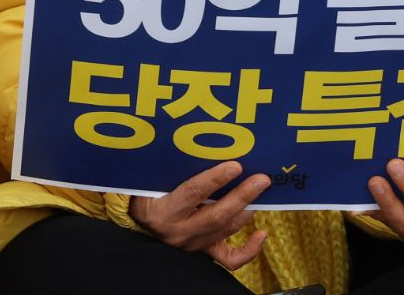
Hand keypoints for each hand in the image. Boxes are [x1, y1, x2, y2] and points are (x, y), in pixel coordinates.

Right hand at [130, 161, 270, 269]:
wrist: (140, 222)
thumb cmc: (147, 193)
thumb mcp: (150, 181)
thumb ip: (171, 168)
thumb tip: (197, 145)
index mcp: (163, 211)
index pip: (192, 193)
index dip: (215, 180)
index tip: (235, 166)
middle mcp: (179, 231)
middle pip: (216, 215)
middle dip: (242, 196)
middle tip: (262, 179)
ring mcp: (193, 244)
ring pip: (226, 229)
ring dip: (248, 210)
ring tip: (263, 192)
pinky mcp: (203, 252)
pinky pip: (229, 259)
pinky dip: (249, 250)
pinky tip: (262, 234)